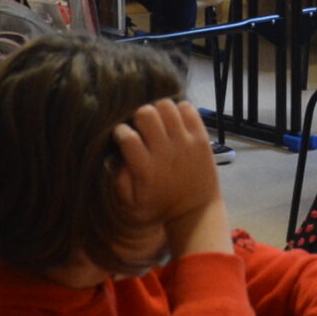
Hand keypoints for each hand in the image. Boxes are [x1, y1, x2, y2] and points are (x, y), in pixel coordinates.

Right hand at [109, 98, 227, 256]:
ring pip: (166, 106)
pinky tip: (176, 123)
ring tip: (159, 123)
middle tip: (142, 128)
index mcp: (147, 169)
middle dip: (139, 117)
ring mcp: (186, 143)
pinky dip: (179, 110)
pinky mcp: (201, 138)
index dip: (120, 132)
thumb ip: (118, 180)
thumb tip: (115, 155)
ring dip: (159, 111)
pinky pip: (188, 108)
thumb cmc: (160, 205)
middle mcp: (166, 153)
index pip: (127, 137)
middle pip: (146, 113)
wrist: (196, 210)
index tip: (122, 136)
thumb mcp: (132, 204)